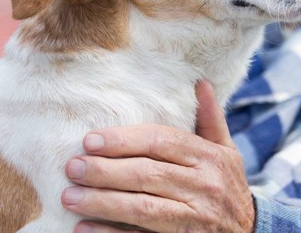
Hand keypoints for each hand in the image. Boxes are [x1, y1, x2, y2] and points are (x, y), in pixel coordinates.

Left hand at [61, 81, 254, 232]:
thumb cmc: (230, 186)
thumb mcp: (227, 151)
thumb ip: (211, 120)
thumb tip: (200, 83)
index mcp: (210, 157)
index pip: (162, 142)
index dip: (124, 140)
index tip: (90, 140)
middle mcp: (204, 185)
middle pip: (147, 174)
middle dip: (106, 170)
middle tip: (73, 167)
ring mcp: (194, 218)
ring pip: (142, 207)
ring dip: (102, 202)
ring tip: (70, 195)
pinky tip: (84, 228)